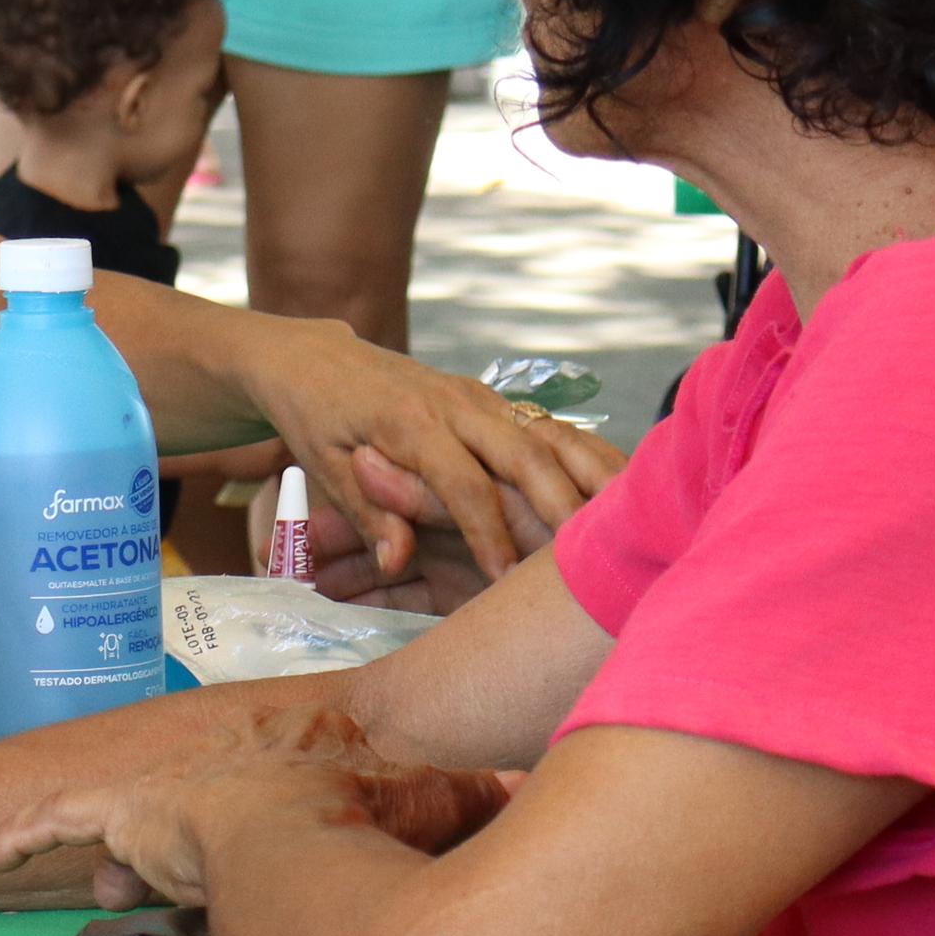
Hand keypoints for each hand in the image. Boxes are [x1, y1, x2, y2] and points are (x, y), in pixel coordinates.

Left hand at [0, 716, 506, 907]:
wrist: (309, 835)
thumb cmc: (370, 834)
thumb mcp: (424, 819)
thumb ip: (472, 813)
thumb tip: (539, 796)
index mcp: (273, 792)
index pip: (245, 817)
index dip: (234, 850)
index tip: (227, 876)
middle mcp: (211, 788)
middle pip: (177, 824)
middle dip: (165, 854)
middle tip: (152, 888)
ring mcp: (163, 798)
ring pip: (114, 818)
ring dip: (109, 849)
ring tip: (101, 884)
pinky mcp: (119, 811)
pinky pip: (57, 817)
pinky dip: (20, 828)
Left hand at [231, 320, 623, 583]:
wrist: (314, 357)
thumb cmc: (315, 419)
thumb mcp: (325, 469)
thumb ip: (366, 514)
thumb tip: (397, 560)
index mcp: (409, 422)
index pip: (462, 484)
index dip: (488, 534)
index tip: (507, 579)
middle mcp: (454, 404)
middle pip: (523, 454)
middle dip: (560, 504)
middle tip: (586, 556)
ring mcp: (477, 397)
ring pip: (544, 436)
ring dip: (584, 478)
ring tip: (619, 524)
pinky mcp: (488, 400)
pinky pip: (543, 427)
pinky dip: (581, 456)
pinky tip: (613, 488)